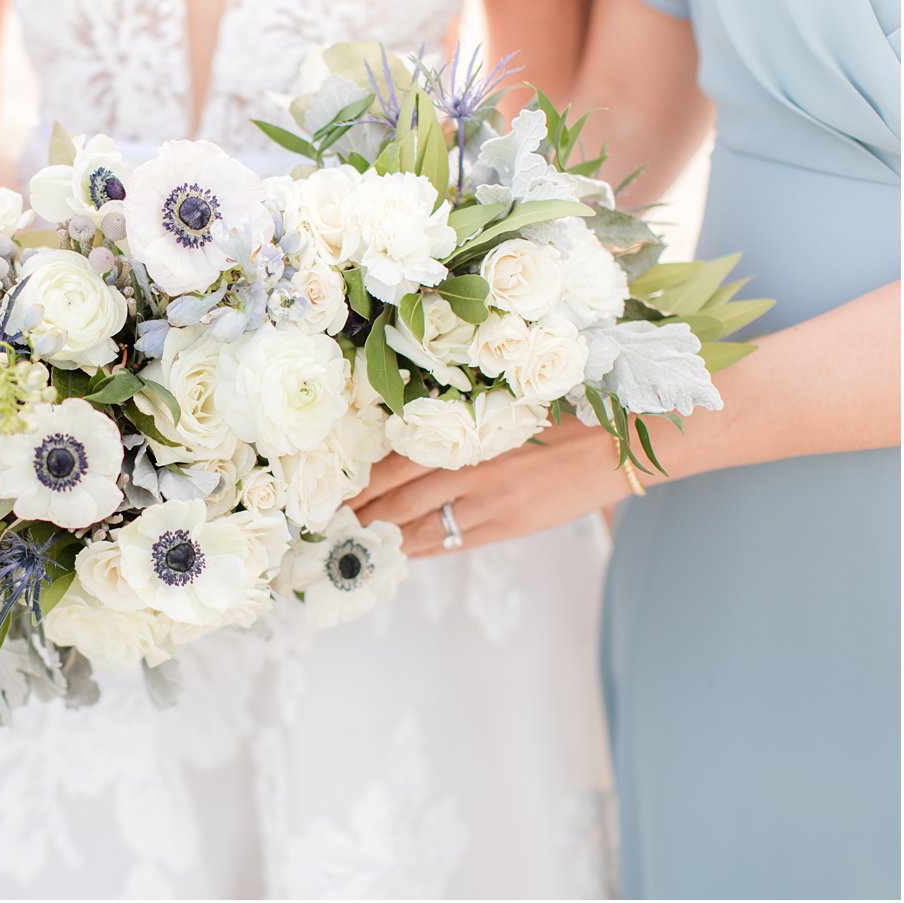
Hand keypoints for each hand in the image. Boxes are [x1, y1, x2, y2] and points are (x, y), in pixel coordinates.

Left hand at [349, 416, 632, 556]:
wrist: (629, 439)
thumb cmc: (570, 408)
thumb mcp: (507, 403)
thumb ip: (460, 422)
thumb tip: (409, 437)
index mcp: (467, 428)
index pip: (395, 459)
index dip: (360, 479)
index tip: (331, 490)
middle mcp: (472, 466)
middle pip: (397, 497)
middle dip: (359, 513)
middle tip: (326, 524)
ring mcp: (491, 501)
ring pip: (418, 525)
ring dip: (381, 536)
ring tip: (350, 543)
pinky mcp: (510, 525)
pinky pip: (453, 541)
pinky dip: (420, 547)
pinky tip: (399, 552)